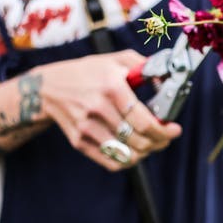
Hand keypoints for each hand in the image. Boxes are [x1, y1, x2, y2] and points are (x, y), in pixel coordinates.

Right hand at [35, 50, 181, 170]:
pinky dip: (128, 161)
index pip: (143, 121)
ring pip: (127, 155)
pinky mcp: (79, 142)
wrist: (48, 87)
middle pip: (139, 140)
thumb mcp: (116, 60)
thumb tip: (166, 81)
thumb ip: (145, 66)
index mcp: (111, 87)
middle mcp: (98, 109)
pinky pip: (111, 162)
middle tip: (166, 137)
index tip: (174, 130)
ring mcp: (86, 128)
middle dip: (159, 142)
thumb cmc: (88, 72)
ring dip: (146, 153)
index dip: (164, 130)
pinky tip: (134, 150)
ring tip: (151, 144)